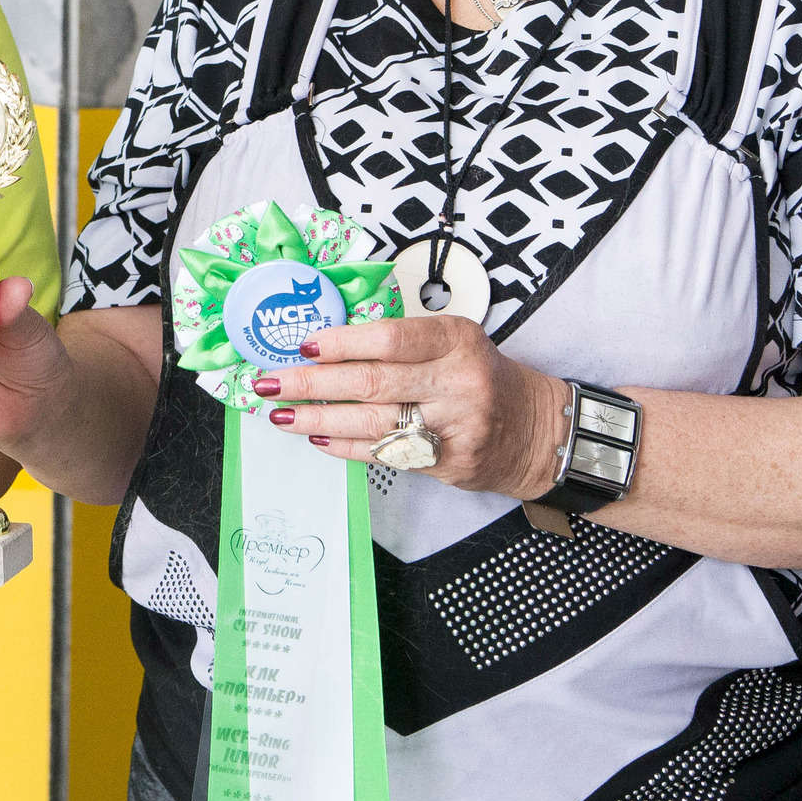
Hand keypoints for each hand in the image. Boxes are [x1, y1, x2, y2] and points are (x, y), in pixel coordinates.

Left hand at [255, 315, 567, 498]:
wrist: (532, 429)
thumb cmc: (477, 376)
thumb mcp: (451, 343)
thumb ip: (399, 343)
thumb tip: (324, 347)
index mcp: (455, 339)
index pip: (389, 338)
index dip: (342, 343)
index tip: (303, 346)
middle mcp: (458, 380)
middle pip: (372, 382)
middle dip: (312, 383)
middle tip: (269, 382)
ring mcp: (456, 425)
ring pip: (373, 423)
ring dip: (318, 418)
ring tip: (281, 414)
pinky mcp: (450, 462)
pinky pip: (385, 454)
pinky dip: (345, 446)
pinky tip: (317, 436)